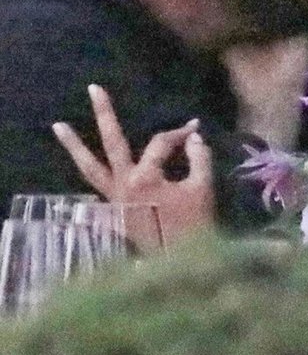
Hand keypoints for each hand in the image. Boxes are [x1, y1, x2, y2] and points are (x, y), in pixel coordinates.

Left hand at [52, 84, 213, 244]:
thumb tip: (194, 138)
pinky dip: (88, 175)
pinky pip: (96, 189)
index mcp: (145, 177)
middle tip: (93, 88)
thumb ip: (199, 158)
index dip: (180, 133)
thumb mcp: (202, 188)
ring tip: (57, 125)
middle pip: (111, 142)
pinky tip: (82, 164)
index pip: (161, 143)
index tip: (195, 128)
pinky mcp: (114, 214)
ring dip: (74, 146)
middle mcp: (123, 184)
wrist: (180, 266)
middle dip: (104, 114)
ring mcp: (114, 200)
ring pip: (90, 168)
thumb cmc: (194, 226)